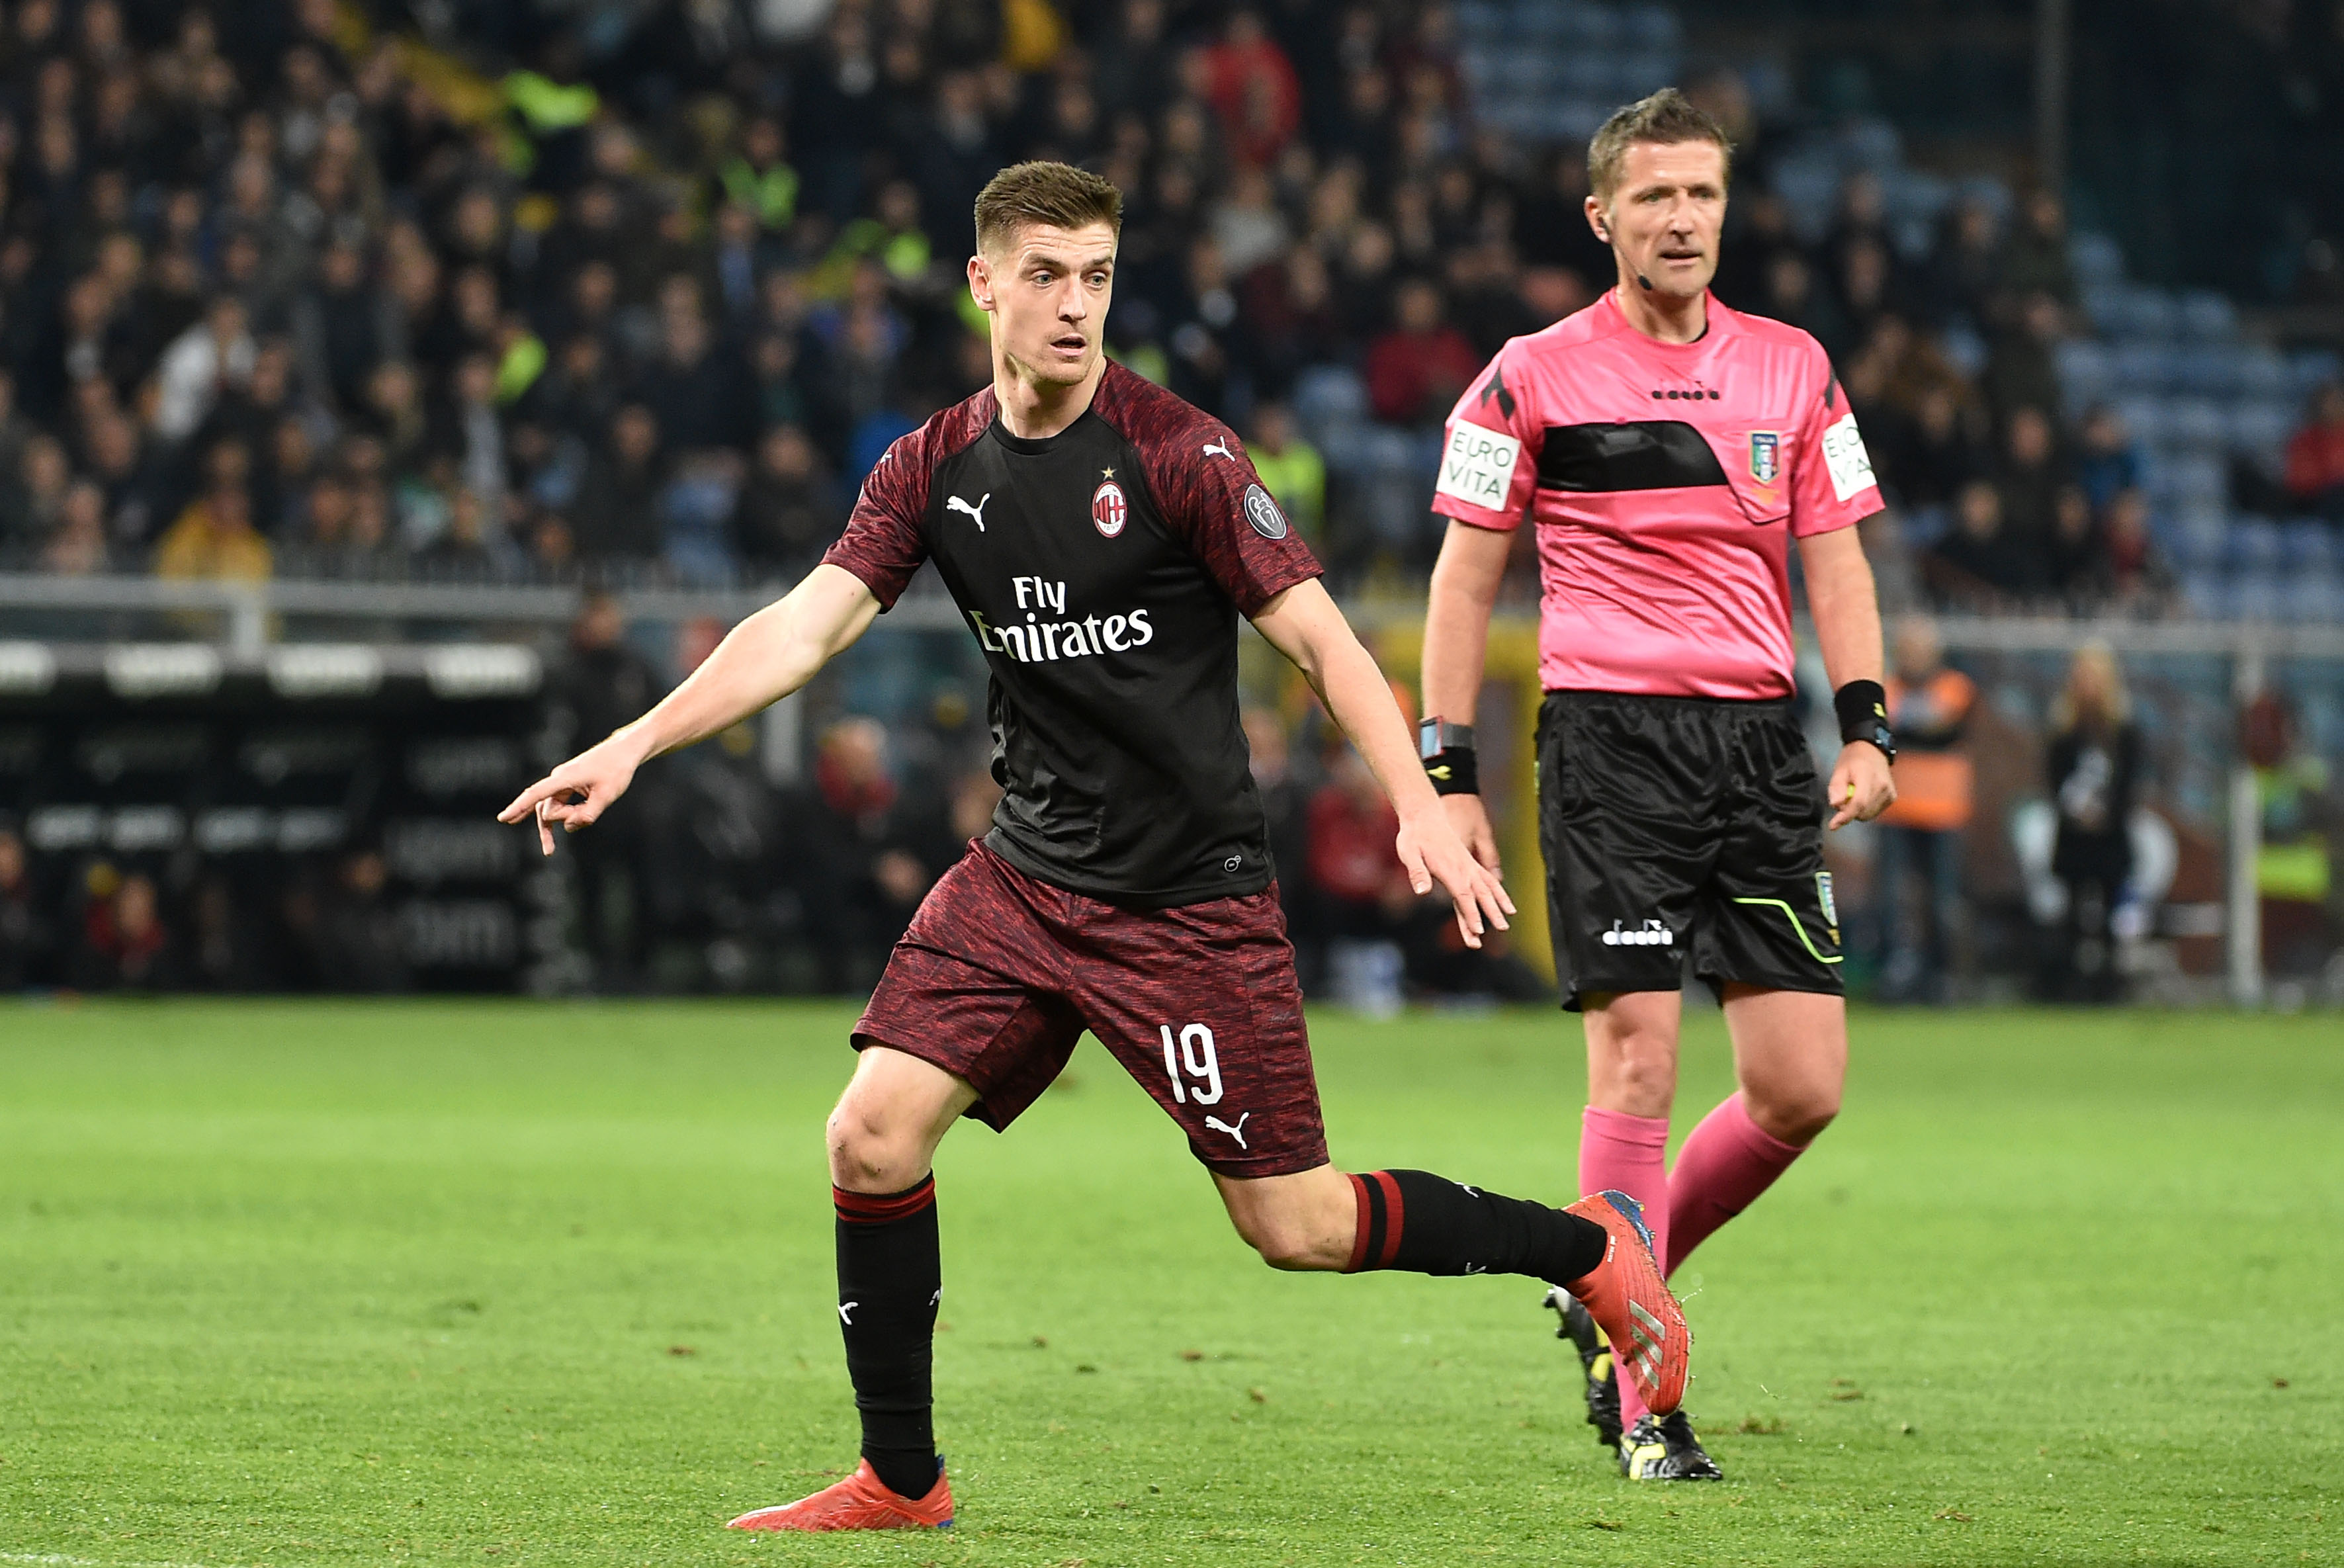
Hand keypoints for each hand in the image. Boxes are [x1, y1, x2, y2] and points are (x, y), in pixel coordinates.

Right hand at [497, 731, 648, 854]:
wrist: (623, 752)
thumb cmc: (616, 770)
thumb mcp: (607, 796)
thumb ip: (588, 815)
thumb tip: (569, 827)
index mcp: (565, 778)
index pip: (537, 793)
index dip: (519, 807)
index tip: (503, 818)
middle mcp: (558, 779)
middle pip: (547, 810)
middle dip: (563, 821)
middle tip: (586, 816)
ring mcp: (561, 783)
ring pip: (551, 810)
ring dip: (561, 823)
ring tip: (550, 851)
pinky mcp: (567, 787)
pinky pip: (558, 807)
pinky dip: (564, 818)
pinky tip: (557, 835)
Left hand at [1395, 805, 1514, 948]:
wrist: (1423, 814)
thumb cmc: (1414, 836)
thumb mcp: (1408, 853)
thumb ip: (1417, 873)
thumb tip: (1422, 891)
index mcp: (1449, 869)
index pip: (1463, 896)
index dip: (1471, 914)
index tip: (1478, 930)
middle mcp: (1463, 868)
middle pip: (1480, 893)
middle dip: (1491, 912)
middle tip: (1503, 928)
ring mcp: (1468, 864)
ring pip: (1488, 885)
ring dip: (1499, 901)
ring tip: (1510, 915)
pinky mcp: (1469, 861)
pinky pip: (1487, 877)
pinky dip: (1497, 889)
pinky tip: (1503, 899)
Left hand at [1826, 741, 1895, 829]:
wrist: (1873, 750)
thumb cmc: (1852, 759)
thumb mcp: (1839, 770)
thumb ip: (1836, 788)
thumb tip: (1836, 805)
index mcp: (1868, 776)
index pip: (1859, 802)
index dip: (1845, 816)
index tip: (1833, 825)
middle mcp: (1883, 786)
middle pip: (1863, 812)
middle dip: (1848, 811)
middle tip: (1843, 797)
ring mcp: (1890, 792)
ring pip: (1868, 815)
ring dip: (1857, 811)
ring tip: (1854, 794)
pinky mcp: (1892, 797)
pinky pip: (1874, 812)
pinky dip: (1865, 809)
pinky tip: (1864, 795)